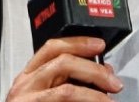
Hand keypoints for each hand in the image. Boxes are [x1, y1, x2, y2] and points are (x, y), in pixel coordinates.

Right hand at [6, 36, 123, 100]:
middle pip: (63, 63)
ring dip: (94, 95)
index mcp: (29, 75)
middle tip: (112, 81)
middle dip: (94, 70)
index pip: (52, 48)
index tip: (98, 45)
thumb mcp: (44, 93)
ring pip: (67, 90)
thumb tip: (101, 72)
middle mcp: (25, 85)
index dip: (78, 42)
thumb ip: (66, 81)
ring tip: (108, 101)